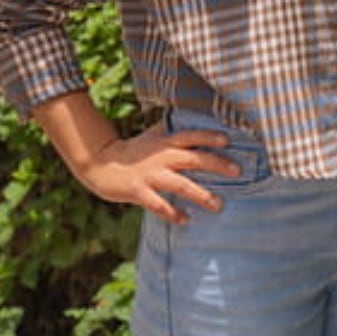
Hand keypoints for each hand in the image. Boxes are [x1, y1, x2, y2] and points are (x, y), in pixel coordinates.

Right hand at [69, 122, 240, 225]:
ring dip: (201, 194)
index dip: (209, 137)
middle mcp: (161, 157)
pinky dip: (172, 213)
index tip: (228, 140)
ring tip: (218, 204)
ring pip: (180, 184)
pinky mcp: (138, 191)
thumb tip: (187, 117)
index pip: (191, 136)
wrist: (99, 164)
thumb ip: (169, 130)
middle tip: (237, 171)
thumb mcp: (151, 137)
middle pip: (193, 158)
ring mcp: (150, 175)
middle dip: (216, 164)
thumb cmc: (132, 151)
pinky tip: (185, 219)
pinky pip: (159, 204)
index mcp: (166, 143)